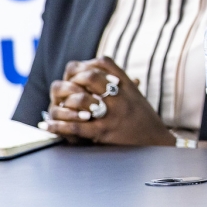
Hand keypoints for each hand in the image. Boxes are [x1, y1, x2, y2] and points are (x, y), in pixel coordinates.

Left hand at [44, 57, 174, 145]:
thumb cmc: (146, 121)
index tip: (79, 72)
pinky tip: (47, 125)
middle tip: (66, 88)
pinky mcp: (104, 131)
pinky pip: (76, 126)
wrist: (158, 143)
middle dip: (72, 81)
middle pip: (89, 76)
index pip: (104, 63)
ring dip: (63, 102)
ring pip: (80, 99)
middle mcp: (120, 97)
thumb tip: (102, 73)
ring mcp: (112, 114)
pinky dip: (58, 125)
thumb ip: (122, 84)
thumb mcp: (137, 97)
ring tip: (55, 105)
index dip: (87, 64)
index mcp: (128, 86)